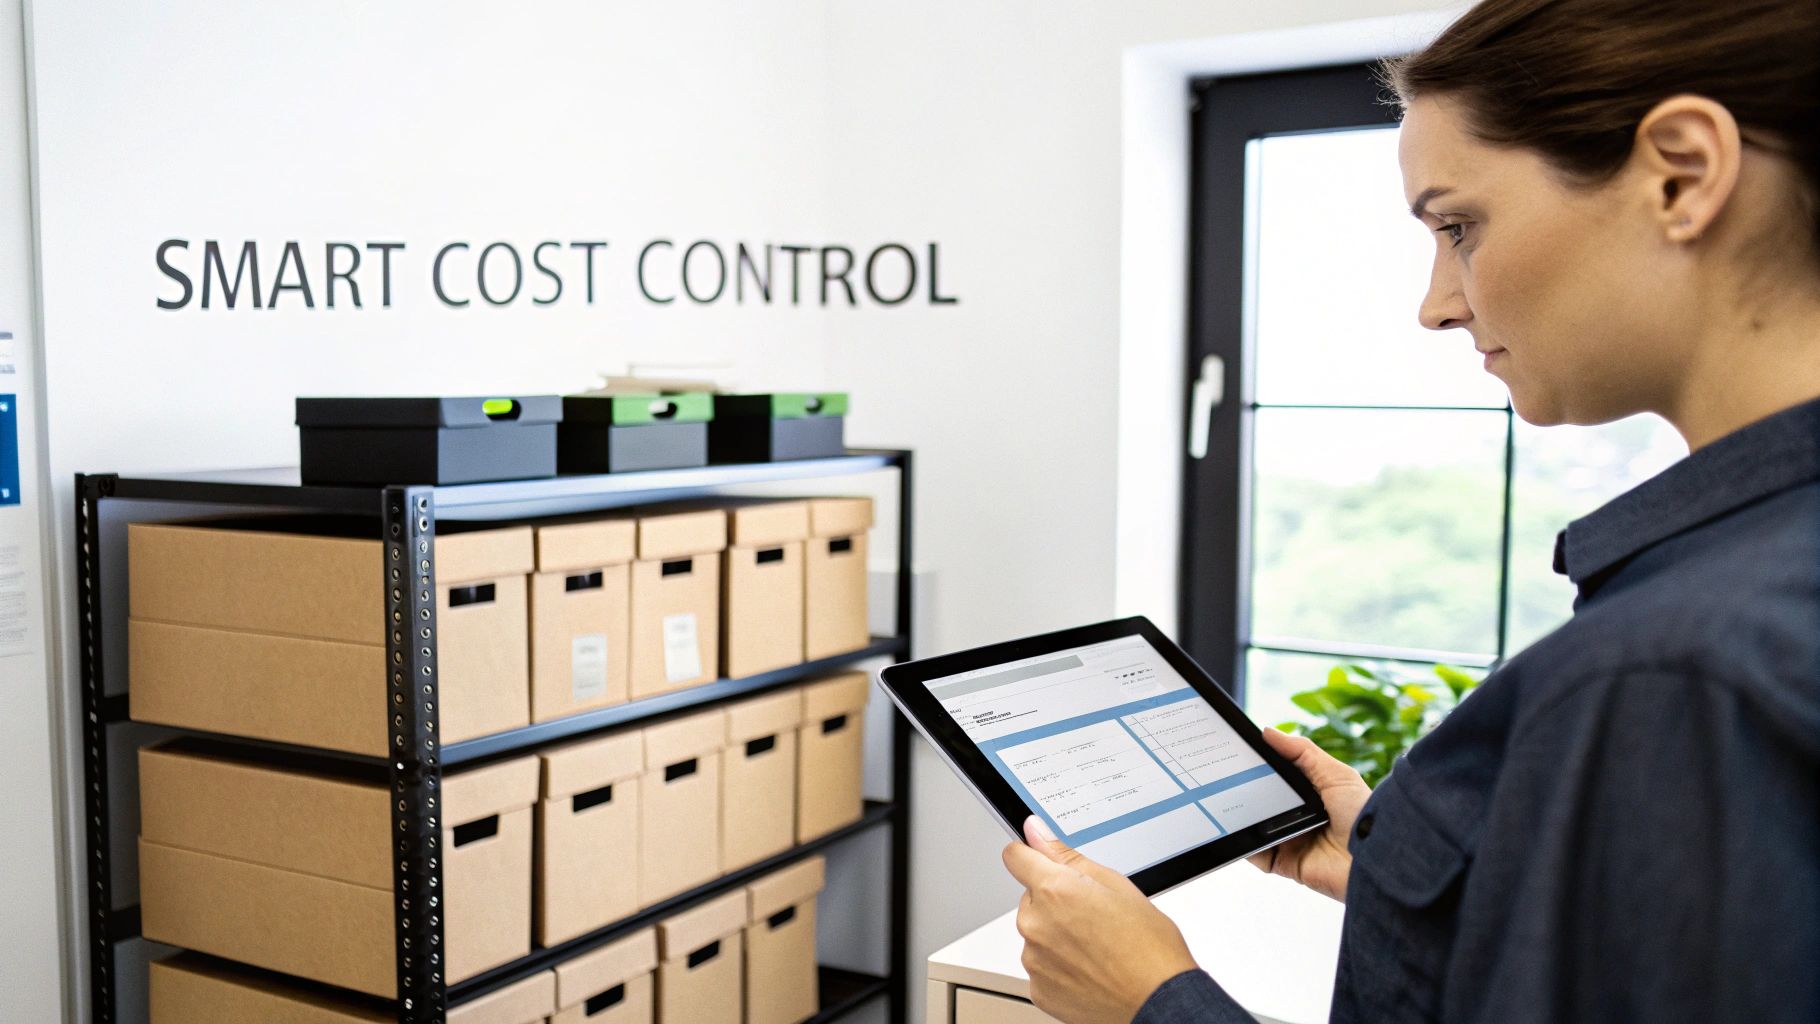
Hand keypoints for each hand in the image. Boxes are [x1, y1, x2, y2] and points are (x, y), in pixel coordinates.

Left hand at [1002, 817, 1197, 1023]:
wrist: (1159, 1000)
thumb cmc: (1148, 947)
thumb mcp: (1116, 885)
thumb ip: (1066, 856)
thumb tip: (1036, 832)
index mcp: (1054, 890)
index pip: (1015, 857)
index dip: (1031, 856)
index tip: (1040, 861)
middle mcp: (1036, 923)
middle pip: (1031, 899)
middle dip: (1054, 902)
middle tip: (1092, 916)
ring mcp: (1034, 959)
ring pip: (1037, 933)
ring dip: (1057, 935)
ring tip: (1096, 946)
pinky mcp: (1038, 989)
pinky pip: (1041, 966)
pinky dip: (1059, 966)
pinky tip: (1089, 968)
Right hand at [1245, 727, 1371, 901]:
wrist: (1375, 857)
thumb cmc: (1363, 814)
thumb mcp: (1335, 773)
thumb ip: (1302, 751)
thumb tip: (1268, 732)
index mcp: (1313, 794)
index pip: (1280, 778)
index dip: (1261, 767)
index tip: (1240, 755)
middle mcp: (1301, 817)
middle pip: (1264, 802)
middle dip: (1246, 791)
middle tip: (1228, 777)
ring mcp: (1292, 841)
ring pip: (1256, 827)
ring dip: (1243, 818)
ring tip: (1224, 802)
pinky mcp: (1286, 863)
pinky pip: (1257, 855)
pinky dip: (1244, 847)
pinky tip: (1235, 832)